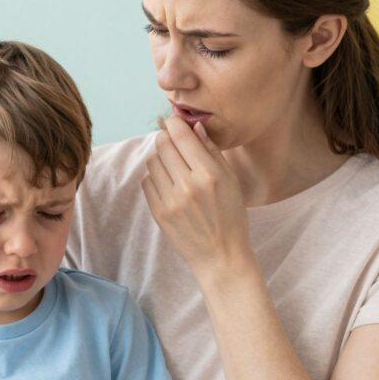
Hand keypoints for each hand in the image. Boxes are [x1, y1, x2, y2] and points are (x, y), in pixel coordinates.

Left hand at [142, 115, 251, 273]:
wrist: (221, 256)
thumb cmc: (231, 216)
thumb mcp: (231, 180)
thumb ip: (211, 151)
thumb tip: (194, 126)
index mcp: (209, 174)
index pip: (180, 135)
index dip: (175, 123)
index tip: (175, 123)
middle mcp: (188, 185)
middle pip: (162, 144)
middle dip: (167, 138)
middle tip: (175, 144)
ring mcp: (170, 200)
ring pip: (152, 161)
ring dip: (161, 158)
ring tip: (175, 168)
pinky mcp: (158, 213)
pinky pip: (147, 181)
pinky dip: (156, 178)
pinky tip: (170, 185)